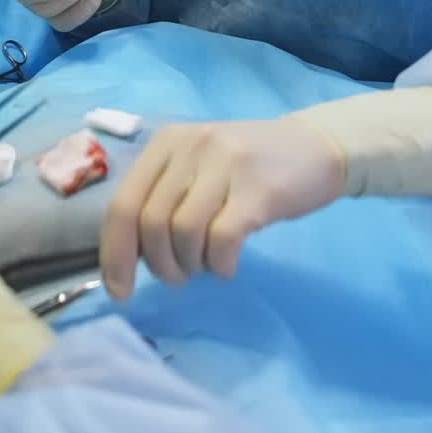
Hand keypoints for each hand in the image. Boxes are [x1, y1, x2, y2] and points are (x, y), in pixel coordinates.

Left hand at [100, 118, 347, 298]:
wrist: (317, 146)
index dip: (114, 254)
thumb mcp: (198, 166)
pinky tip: (228, 265)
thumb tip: (129, 256)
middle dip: (159, 265)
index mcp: (167, 142)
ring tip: (207, 264)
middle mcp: (191, 146)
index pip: (123, 203)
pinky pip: (222, 240)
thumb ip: (163, 197)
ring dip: (191, 265)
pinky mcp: (258, 189)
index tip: (120, 290)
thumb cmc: (249, 166)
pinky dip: (219, 264)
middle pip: (150, 224)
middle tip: (181, 276)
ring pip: (183, 233)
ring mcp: (225, 164)